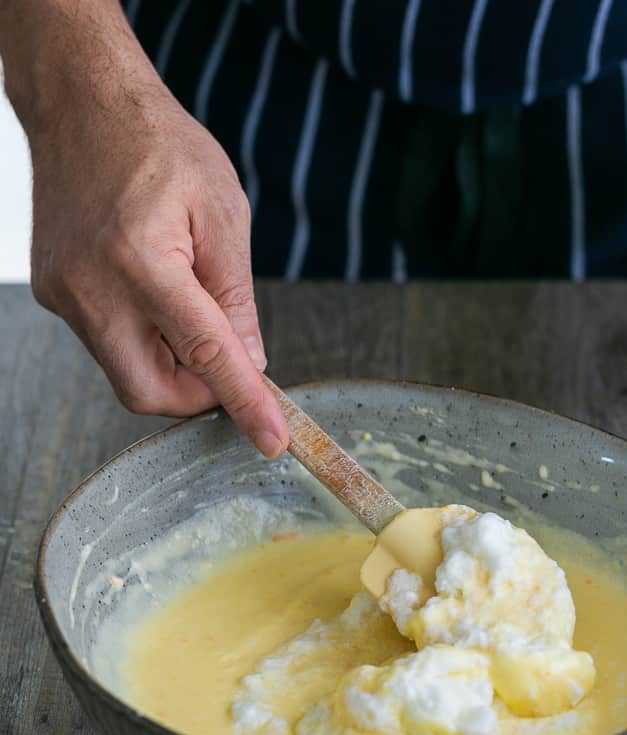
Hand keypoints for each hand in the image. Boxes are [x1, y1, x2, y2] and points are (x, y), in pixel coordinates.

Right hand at [3, 0, 287, 456]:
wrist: (81, 102)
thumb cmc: (160, 145)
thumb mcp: (224, 214)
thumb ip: (236, 298)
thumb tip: (249, 362)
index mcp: (143, 261)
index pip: (204, 356)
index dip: (243, 403)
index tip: (272, 440)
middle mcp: (92, 288)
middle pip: (147, 392)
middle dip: (196, 397)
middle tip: (228, 367)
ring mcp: (63, 294)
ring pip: (125, 373)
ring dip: (170, 365)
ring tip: (191, 304)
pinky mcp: (53, 293)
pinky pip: (106, 343)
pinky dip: (144, 339)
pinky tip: (158, 293)